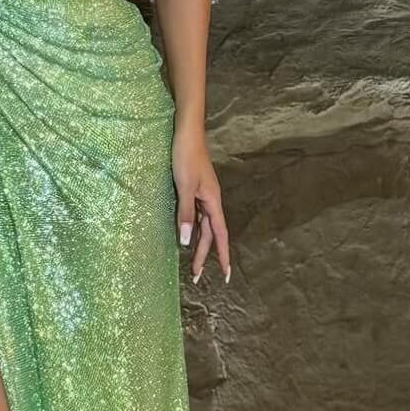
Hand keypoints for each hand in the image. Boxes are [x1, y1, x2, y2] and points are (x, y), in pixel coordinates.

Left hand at [172, 121, 230, 285]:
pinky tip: (187, 236)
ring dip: (198, 245)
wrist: (186, 133)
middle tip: (196, 277)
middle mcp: (210, 201)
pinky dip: (193, 229)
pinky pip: (196, 216)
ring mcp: (202, 196)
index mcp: (212, 202)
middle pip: (211, 235)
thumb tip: (187, 241)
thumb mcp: (184, 187)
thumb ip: (185, 214)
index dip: (223, 256)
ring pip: (203, 227)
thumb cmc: (186, 156)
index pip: (220, 236)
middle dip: (204, 256)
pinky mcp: (194, 190)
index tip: (225, 275)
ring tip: (191, 264)